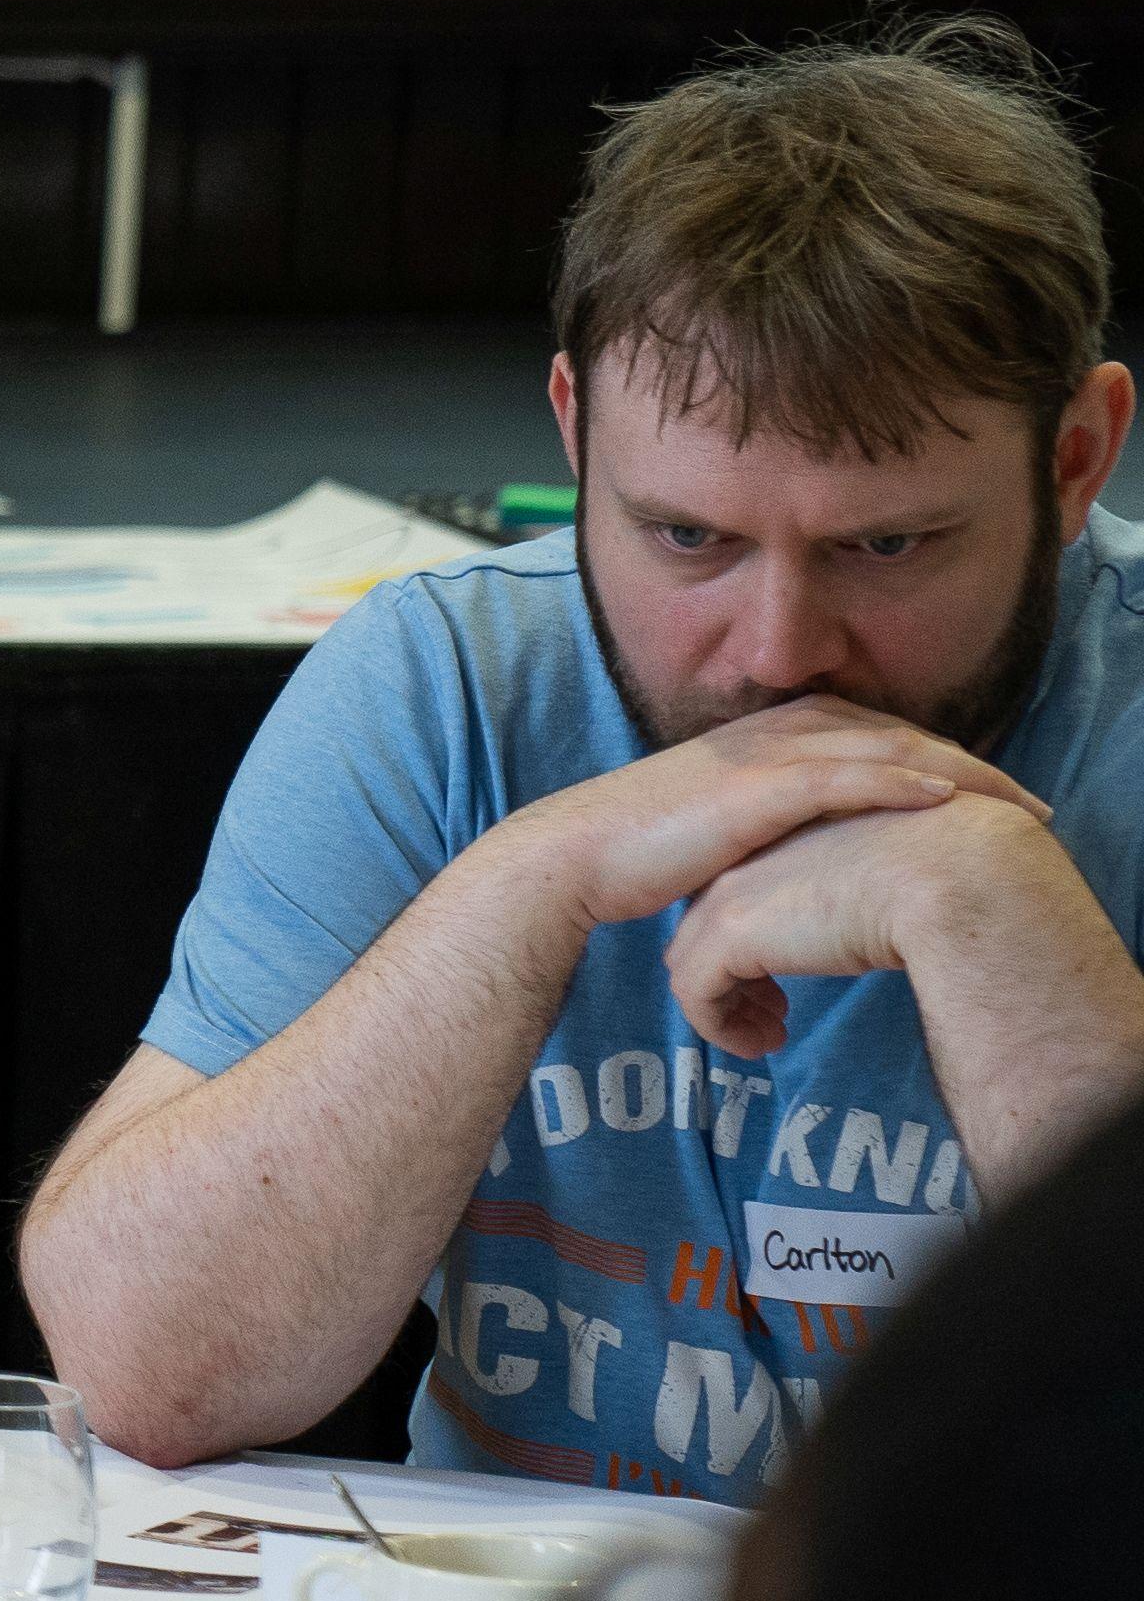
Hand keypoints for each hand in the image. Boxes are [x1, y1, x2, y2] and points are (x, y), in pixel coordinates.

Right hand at [496, 695, 1033, 932]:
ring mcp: (763, 757)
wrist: (572, 859)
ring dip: (962, 772)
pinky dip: (899, 781)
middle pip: (900, 734)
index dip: (942, 758)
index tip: (989, 795)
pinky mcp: (751, 789)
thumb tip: (802, 868)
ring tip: (1015, 803)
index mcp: (765, 738)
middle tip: (1029, 802)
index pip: (876, 736)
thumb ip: (766, 830)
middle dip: (974, 764)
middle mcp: (772, 733)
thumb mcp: (715, 830)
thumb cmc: (633, 856)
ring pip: (887, 748)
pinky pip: (843, 776)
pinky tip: (943, 796)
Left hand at [664, 790, 1093, 1057]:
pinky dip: (720, 1027)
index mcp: (783, 833)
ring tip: (770, 1035)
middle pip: (705, 926)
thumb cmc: (949, 868)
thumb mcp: (892, 870)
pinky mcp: (731, 936)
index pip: (741, 890)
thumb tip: (865, 924)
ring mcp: (732, 894)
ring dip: (727, 1007)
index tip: (784, 976)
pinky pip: (696, 996)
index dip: (755, 937)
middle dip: (733, 975)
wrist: (953, 871)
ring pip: (693, 963)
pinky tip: (765, 1046)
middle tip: (774, 1013)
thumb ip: (862, 889)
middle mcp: (747, 857)